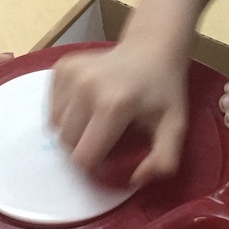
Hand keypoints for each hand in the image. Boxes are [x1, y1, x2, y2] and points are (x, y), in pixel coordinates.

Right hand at [51, 42, 188, 186]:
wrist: (152, 47)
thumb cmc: (164, 91)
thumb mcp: (175, 126)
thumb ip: (164, 159)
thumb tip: (136, 181)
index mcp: (114, 105)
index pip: (84, 156)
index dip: (96, 166)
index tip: (112, 157)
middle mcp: (87, 87)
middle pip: (68, 142)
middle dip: (83, 149)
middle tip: (105, 139)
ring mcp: (71, 74)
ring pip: (56, 126)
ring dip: (72, 131)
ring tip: (96, 120)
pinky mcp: (62, 67)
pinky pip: (52, 106)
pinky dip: (65, 113)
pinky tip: (86, 104)